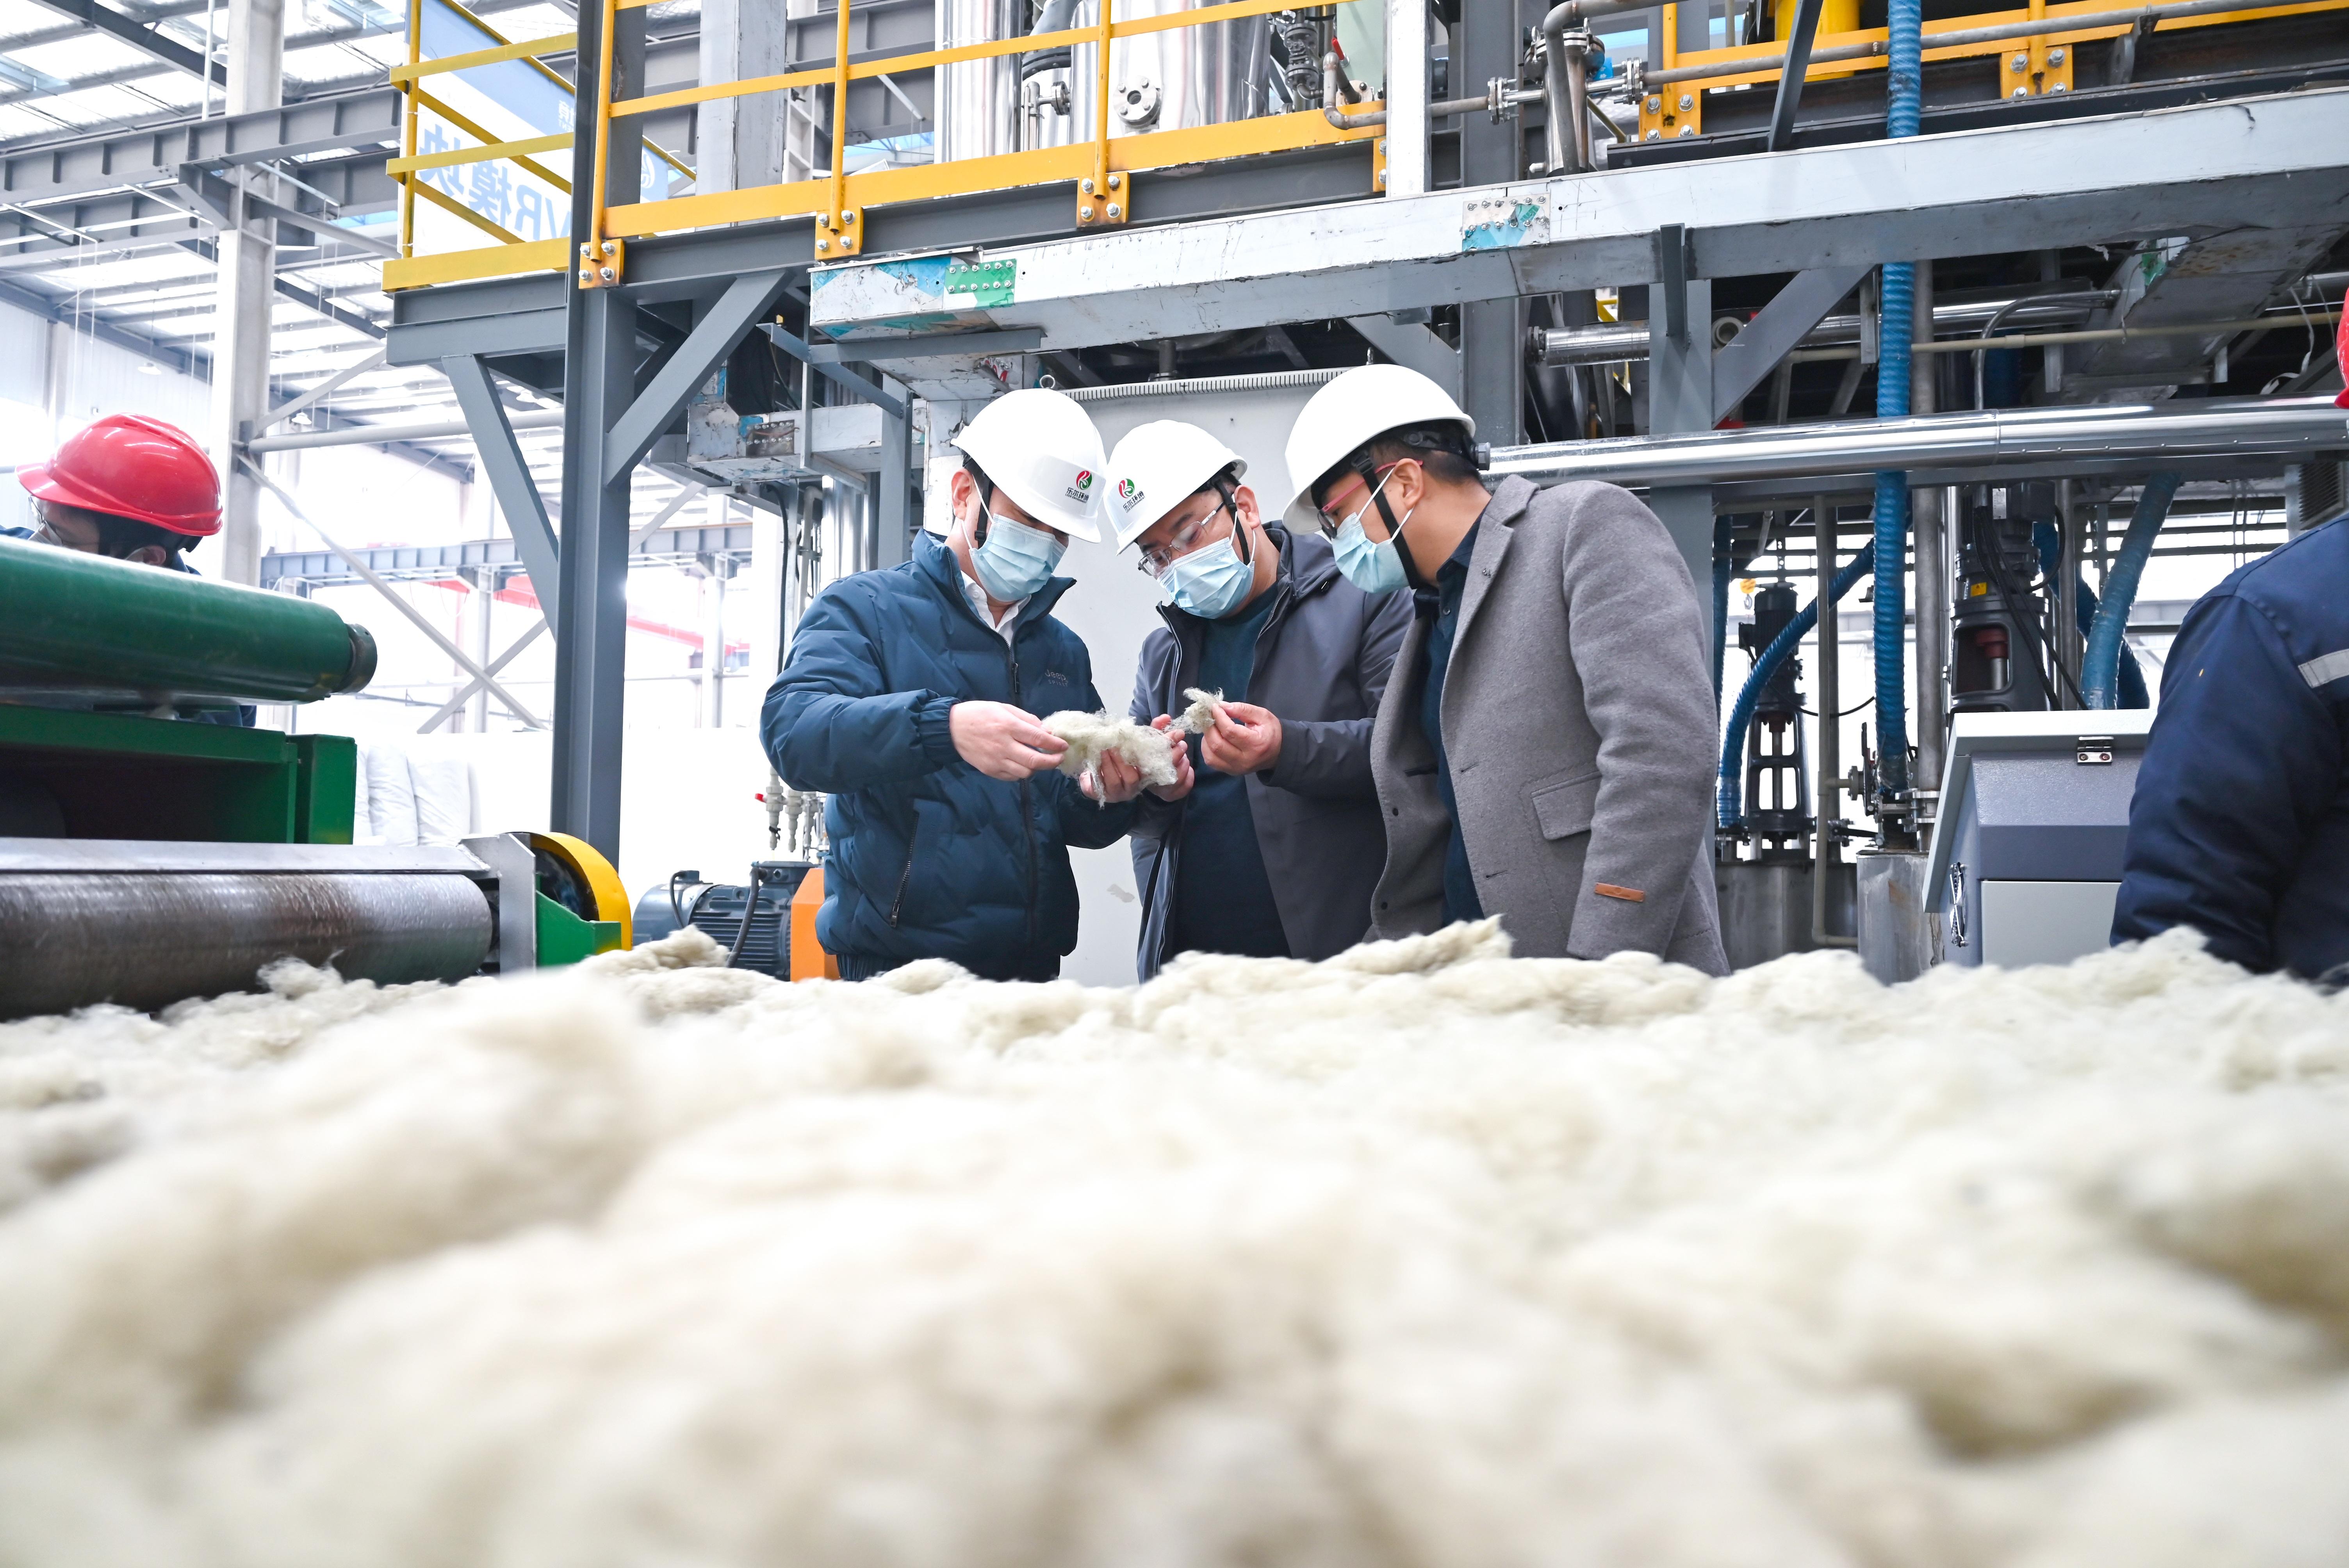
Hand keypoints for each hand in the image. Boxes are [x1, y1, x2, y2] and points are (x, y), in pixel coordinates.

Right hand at [950, 701, 1066, 780]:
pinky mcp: (989, 770)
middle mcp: (1003, 745)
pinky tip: (1022, 764)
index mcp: (1008, 726)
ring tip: (1039, 760)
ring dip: (1037, 768)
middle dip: (1052, 761)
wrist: (952, 728)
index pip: (1038, 739)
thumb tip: (1045, 731)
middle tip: (1059, 758)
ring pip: (1025, 772)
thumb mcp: (1004, 708)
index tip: (1063, 746)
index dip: (1054, 744)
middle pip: (1035, 760)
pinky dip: (1021, 772)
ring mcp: (996, 760)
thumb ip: (1026, 719)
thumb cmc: (980, 714)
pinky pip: (1012, 777)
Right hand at [1145, 715, 1194, 801]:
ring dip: (1183, 763)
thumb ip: (1158, 727)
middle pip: (1165, 766)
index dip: (1167, 741)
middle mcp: (1147, 779)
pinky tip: (1186, 768)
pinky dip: (1188, 775)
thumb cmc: (1152, 753)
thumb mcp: (1152, 739)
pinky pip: (1185, 786)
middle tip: (1182, 743)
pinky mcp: (1171, 795)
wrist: (1151, 775)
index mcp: (1139, 763)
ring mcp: (1159, 789)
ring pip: (1176, 776)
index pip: (1152, 753)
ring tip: (1182, 756)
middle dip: (1177, 752)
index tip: (1178, 732)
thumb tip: (1167, 717)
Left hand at [1201, 700, 1281, 775]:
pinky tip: (1212, 738)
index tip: (1215, 707)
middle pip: (1217, 744)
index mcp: (1256, 745)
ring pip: (1210, 755)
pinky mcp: (1230, 771)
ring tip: (1212, 727)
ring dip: (1206, 738)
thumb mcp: (1262, 715)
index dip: (1219, 717)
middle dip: (1209, 727)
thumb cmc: (1270, 732)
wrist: (1278, 753)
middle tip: (1211, 716)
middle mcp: (1245, 760)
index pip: (1230, 731)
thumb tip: (1222, 706)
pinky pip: (1211, 761)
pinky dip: (1207, 748)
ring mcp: (1236, 768)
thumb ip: (1242, 709)